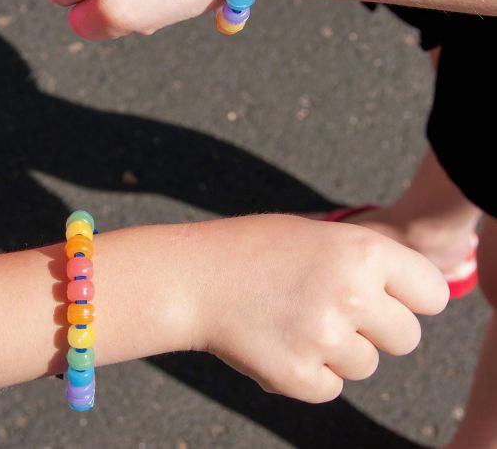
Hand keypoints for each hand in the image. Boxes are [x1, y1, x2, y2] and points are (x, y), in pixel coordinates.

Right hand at [189, 214, 447, 402]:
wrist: (192, 277)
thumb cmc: (252, 249)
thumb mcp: (315, 235)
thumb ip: (364, 263)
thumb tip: (403, 298)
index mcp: (362, 252)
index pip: (431, 294)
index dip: (410, 298)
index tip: (389, 300)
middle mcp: (353, 296)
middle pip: (406, 337)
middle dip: (377, 330)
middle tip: (335, 312)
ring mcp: (325, 338)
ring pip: (366, 365)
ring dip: (338, 351)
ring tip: (294, 321)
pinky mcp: (298, 376)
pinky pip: (330, 387)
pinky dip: (308, 372)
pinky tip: (278, 342)